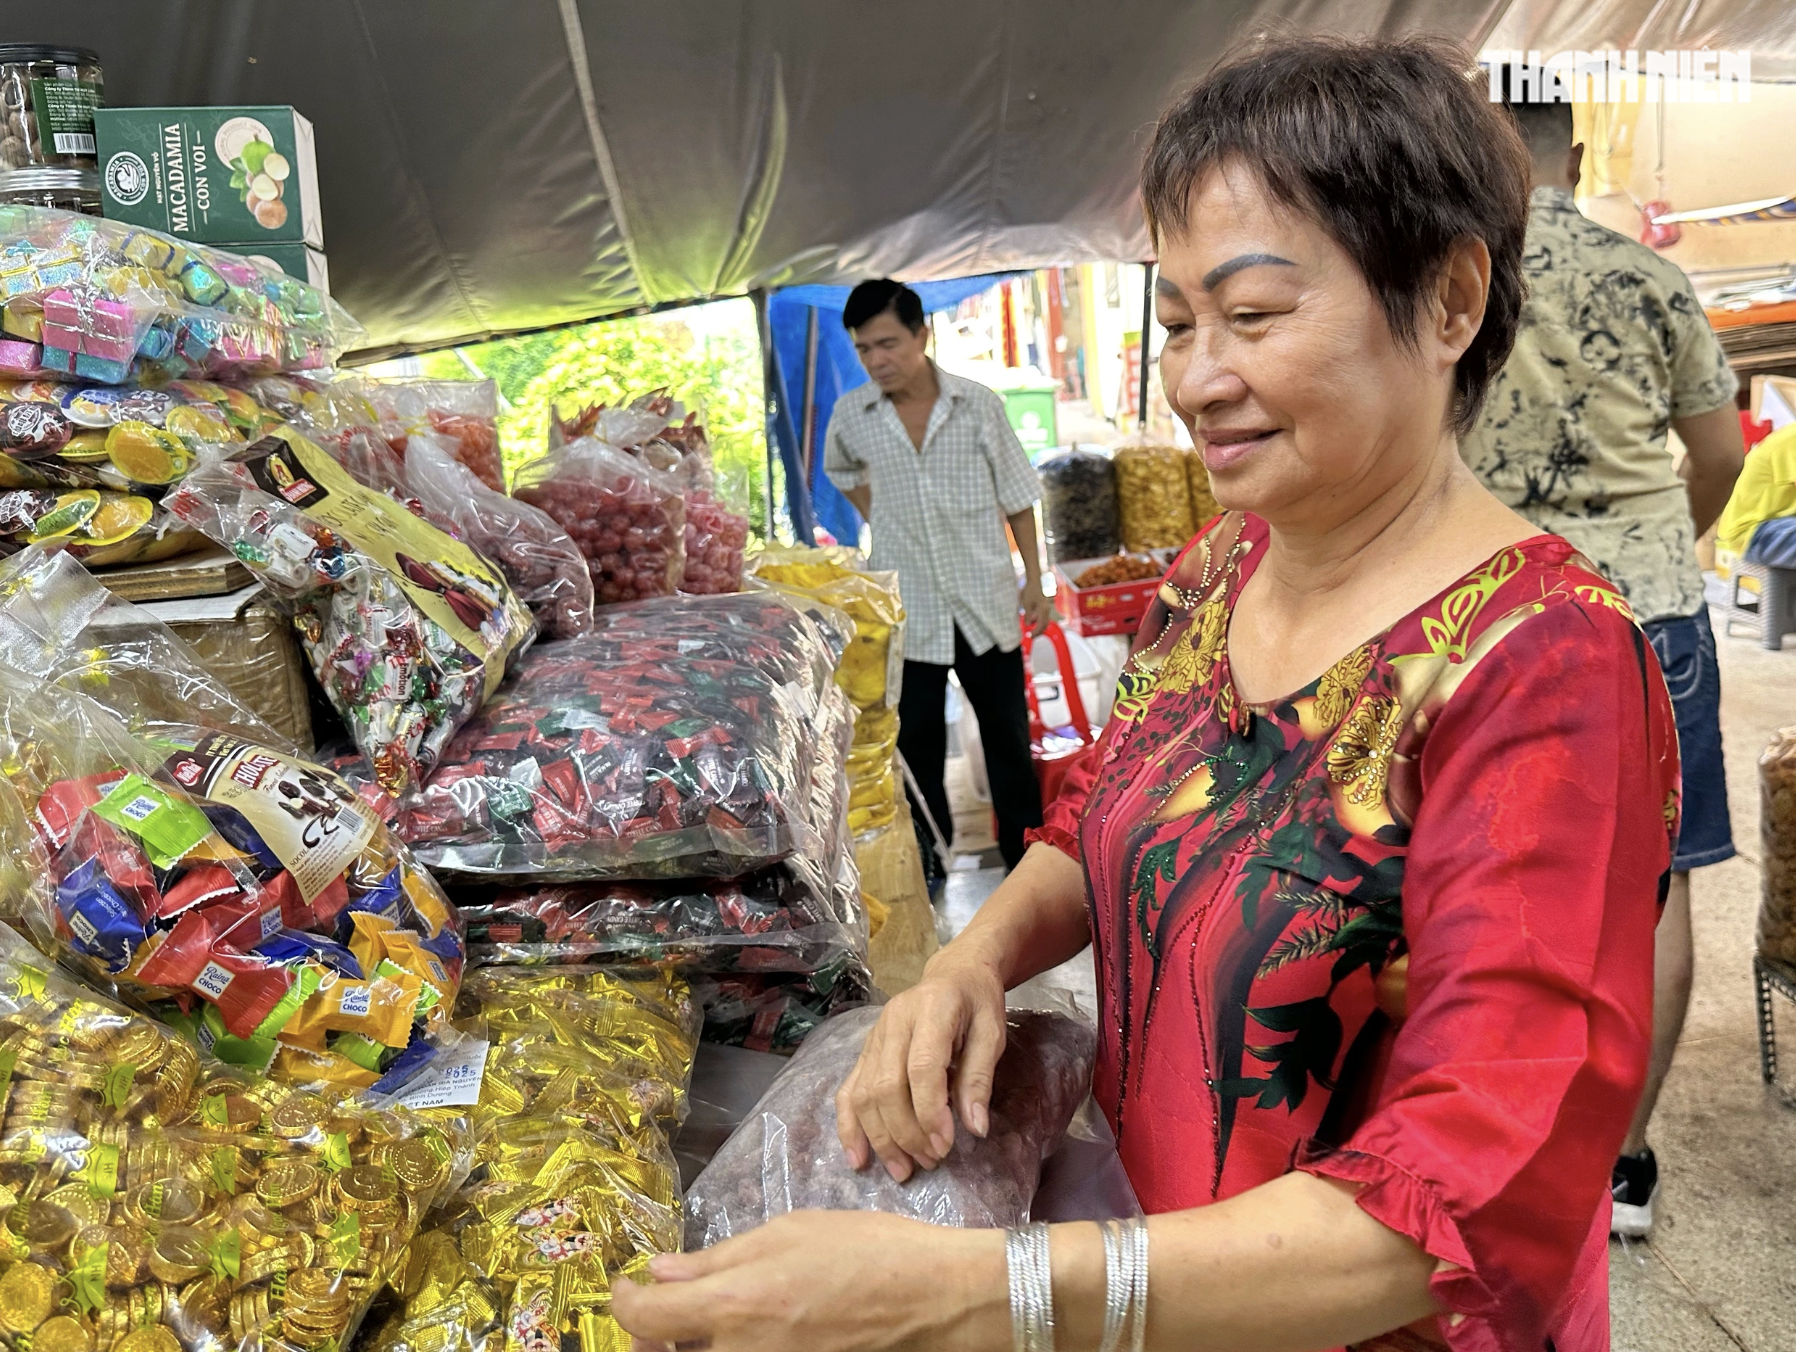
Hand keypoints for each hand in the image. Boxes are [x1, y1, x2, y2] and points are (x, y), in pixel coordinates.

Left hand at [611, 1210, 1004, 1351]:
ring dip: (690, 1347)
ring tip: (704, 1322)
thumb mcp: (787, 1233)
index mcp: (735, 1306)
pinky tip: (745, 1332)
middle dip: (651, 1337)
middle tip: (662, 1309)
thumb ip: (717, 1258)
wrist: (933, 1300)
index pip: (643, 1320)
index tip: (625, 1284)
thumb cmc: (866, 1251)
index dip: (622, 1301)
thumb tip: (661, 1272)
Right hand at [835, 949, 1007, 1181]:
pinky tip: (858, 1157)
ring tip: (903, 1169)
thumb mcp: (992, 1033)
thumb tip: (975, 1129)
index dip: (930, 1111)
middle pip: (887, 1086)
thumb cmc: (977, 1003)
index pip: (922, 1068)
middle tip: (931, 1160)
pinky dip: (850, 1126)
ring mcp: (874, 1036)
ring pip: (864, 1094)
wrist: (953, 974)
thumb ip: (980, 1078)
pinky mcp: (864, 1050)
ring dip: (881, 1138)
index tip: (945, 1145)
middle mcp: (894, 1022)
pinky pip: (848, 1090)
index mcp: (931, 1010)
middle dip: (906, 1132)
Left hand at [1020, 577, 1055, 635]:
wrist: (1035, 580)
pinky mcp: (1045, 606)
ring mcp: (1047, 608)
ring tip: (1030, 630)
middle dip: (1038, 632)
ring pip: (1044, 621)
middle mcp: (1047, 610)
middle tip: (1030, 636)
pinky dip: (1038, 622)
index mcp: (1043, 610)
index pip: (1041, 625)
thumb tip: (1028, 625)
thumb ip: (1028, 616)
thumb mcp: (1027, 604)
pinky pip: (1043, 617)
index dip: (1035, 632)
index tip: (1029, 636)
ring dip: (1038, 627)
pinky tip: (1032, 622)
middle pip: (1045, 625)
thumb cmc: (1030, 591)